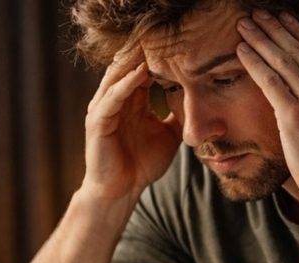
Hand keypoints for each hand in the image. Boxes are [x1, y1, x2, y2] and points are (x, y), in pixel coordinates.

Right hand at [83, 48, 180, 201]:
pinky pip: (112, 98)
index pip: (142, 71)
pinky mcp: (98, 123)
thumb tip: (200, 106)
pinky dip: (125, 84)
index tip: (179, 45)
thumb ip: (178, 117)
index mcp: (130, 102)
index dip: (158, 58)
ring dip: (134, 61)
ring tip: (151, 46)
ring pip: (117, 77)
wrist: (122, 192)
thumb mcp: (168, 135)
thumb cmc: (141, 165)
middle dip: (144, 52)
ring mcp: (104, 110)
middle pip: (128, 67)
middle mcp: (115, 101)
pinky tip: (140, 73)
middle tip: (163, 34)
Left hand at [236, 10, 298, 210]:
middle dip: (273, 28)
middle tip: (255, 16)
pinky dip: (254, 63)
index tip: (279, 19)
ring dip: (260, 39)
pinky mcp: (295, 115)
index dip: (293, 31)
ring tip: (244, 27)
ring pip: (281, 60)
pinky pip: (269, 81)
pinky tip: (241, 52)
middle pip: (296, 48)